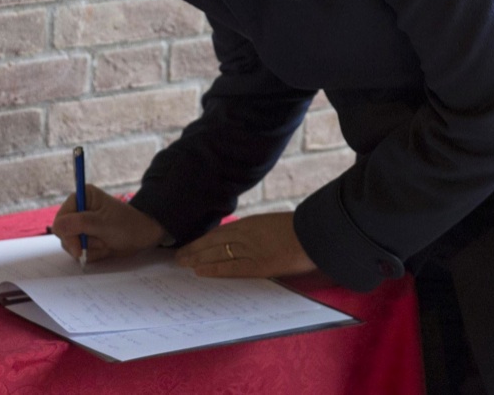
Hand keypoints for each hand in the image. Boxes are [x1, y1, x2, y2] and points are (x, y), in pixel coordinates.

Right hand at [51, 185, 165, 262]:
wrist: (143, 236)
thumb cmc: (126, 225)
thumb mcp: (103, 223)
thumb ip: (79, 224)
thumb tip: (56, 226)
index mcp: (81, 198)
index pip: (60, 220)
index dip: (67, 235)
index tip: (78, 249)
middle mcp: (79, 210)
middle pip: (63, 234)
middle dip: (81, 243)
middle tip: (101, 243)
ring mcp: (82, 225)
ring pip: (71, 245)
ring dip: (90, 249)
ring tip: (106, 243)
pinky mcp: (86, 238)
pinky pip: (80, 252)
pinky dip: (93, 254)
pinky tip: (106, 248)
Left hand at [175, 212, 317, 278]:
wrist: (316, 235)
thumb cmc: (299, 230)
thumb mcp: (272, 225)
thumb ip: (256, 231)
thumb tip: (243, 240)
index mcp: (251, 223)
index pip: (220, 232)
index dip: (203, 239)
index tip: (190, 244)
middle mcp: (247, 234)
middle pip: (213, 241)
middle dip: (194, 249)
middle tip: (177, 256)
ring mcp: (251, 250)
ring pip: (217, 253)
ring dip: (197, 258)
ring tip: (182, 263)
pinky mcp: (259, 265)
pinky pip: (231, 267)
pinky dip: (214, 269)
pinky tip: (200, 271)